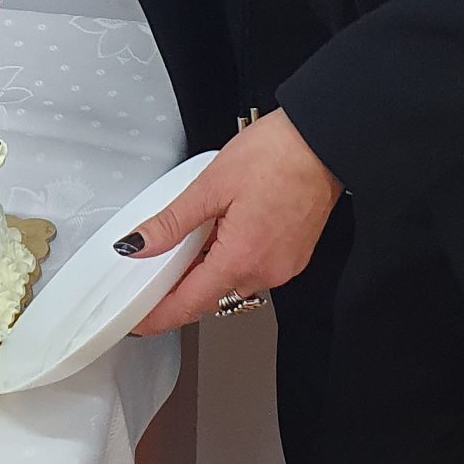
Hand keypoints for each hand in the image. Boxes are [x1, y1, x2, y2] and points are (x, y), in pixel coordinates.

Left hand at [122, 110, 342, 334]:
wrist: (324, 142)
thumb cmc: (279, 155)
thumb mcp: (211, 185)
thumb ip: (172, 222)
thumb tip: (140, 244)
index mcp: (242, 259)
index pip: (189, 304)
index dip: (160, 316)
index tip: (141, 321)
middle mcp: (266, 272)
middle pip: (210, 295)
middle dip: (181, 287)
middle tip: (154, 270)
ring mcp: (283, 266)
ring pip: (231, 282)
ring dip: (207, 269)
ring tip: (190, 237)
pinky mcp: (293, 256)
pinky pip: (252, 268)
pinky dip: (230, 258)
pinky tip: (221, 232)